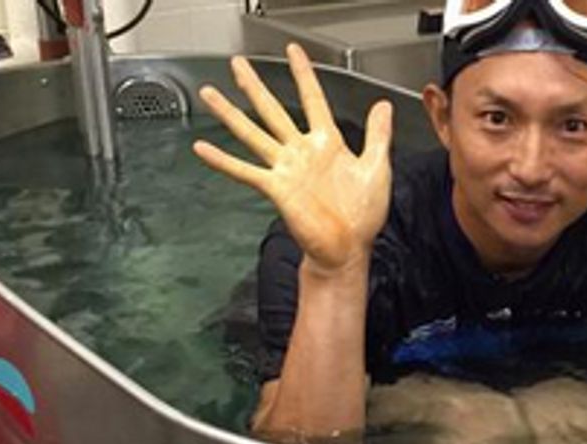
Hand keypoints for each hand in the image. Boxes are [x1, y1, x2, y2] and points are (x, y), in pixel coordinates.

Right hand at [193, 44, 393, 273]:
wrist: (348, 248)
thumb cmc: (362, 215)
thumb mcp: (377, 167)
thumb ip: (378, 135)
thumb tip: (384, 105)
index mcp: (328, 143)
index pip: (312, 99)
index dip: (303, 74)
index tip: (293, 52)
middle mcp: (302, 152)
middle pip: (273, 110)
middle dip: (255, 86)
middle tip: (238, 64)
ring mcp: (286, 168)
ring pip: (253, 133)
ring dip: (230, 114)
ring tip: (211, 94)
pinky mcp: (276, 188)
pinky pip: (245, 170)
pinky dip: (223, 160)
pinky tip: (203, 149)